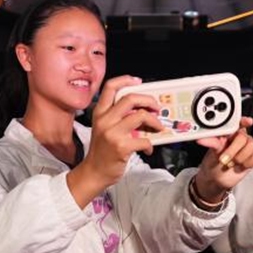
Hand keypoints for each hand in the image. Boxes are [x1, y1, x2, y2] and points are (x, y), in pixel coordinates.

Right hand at [67, 76, 163, 208]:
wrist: (94, 172)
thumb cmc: (102, 151)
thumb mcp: (103, 128)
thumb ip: (117, 116)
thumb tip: (142, 108)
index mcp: (99, 113)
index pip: (110, 87)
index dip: (126, 80)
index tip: (138, 81)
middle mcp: (105, 120)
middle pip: (130, 98)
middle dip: (148, 100)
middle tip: (156, 108)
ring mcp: (112, 133)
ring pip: (140, 116)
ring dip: (155, 121)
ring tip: (158, 127)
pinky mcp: (121, 147)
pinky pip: (144, 139)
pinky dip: (150, 144)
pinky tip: (148, 148)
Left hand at [192, 116, 252, 203]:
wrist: (216, 178)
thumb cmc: (213, 161)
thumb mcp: (212, 151)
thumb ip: (211, 142)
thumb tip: (201, 138)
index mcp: (230, 133)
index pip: (239, 123)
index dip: (245, 121)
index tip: (248, 121)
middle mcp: (240, 138)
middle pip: (243, 137)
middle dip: (233, 150)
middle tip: (223, 159)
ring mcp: (248, 147)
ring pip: (251, 147)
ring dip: (239, 158)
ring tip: (230, 163)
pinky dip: (246, 163)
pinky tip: (239, 166)